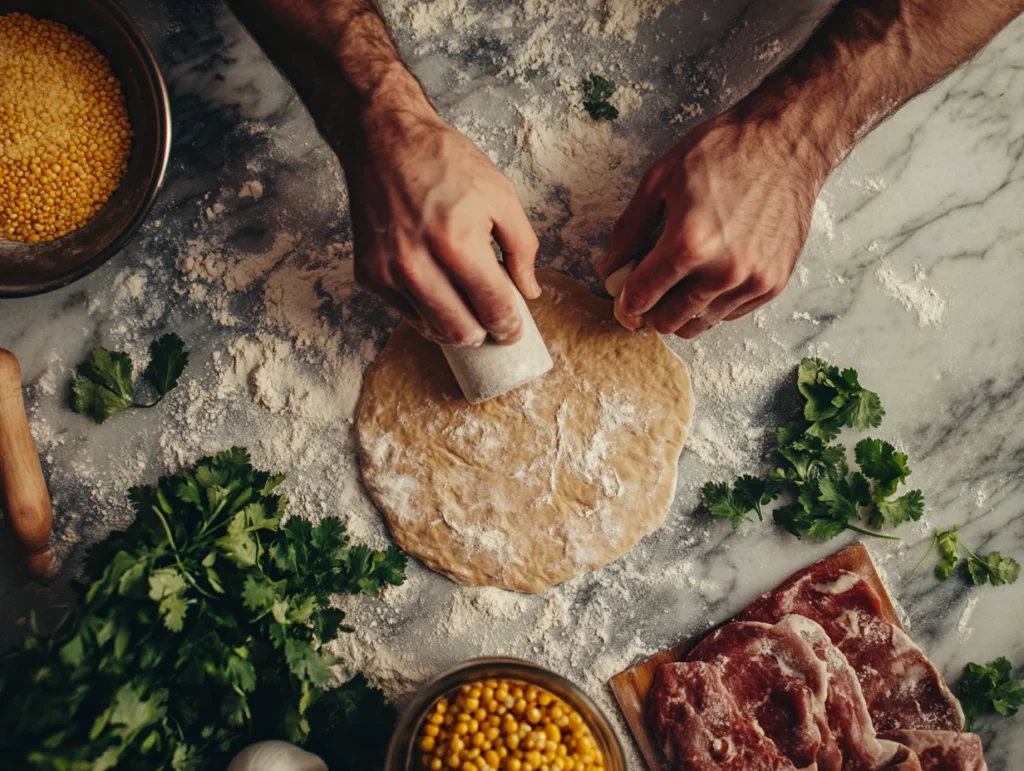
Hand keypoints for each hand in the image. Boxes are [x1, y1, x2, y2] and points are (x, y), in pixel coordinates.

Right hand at [338, 83, 539, 346]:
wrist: (385, 141)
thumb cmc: (445, 162)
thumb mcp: (500, 195)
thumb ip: (521, 247)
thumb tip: (528, 292)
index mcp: (457, 243)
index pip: (493, 308)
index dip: (510, 325)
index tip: (515, 329)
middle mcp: (418, 264)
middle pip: (462, 332)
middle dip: (485, 332)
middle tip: (494, 322)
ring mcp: (389, 273)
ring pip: (432, 330)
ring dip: (456, 327)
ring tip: (468, 308)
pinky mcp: (369, 275)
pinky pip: (406, 314)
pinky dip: (427, 312)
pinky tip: (440, 292)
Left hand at [597, 107, 828, 337]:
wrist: (785, 143)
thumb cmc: (722, 153)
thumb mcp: (659, 180)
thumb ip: (629, 230)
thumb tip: (609, 269)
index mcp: (688, 245)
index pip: (641, 298)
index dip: (625, 301)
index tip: (623, 296)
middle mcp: (722, 272)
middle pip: (667, 322)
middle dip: (650, 309)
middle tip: (650, 287)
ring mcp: (752, 281)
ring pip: (698, 324)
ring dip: (680, 310)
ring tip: (679, 281)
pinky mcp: (773, 284)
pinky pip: (728, 314)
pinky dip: (711, 304)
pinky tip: (709, 274)